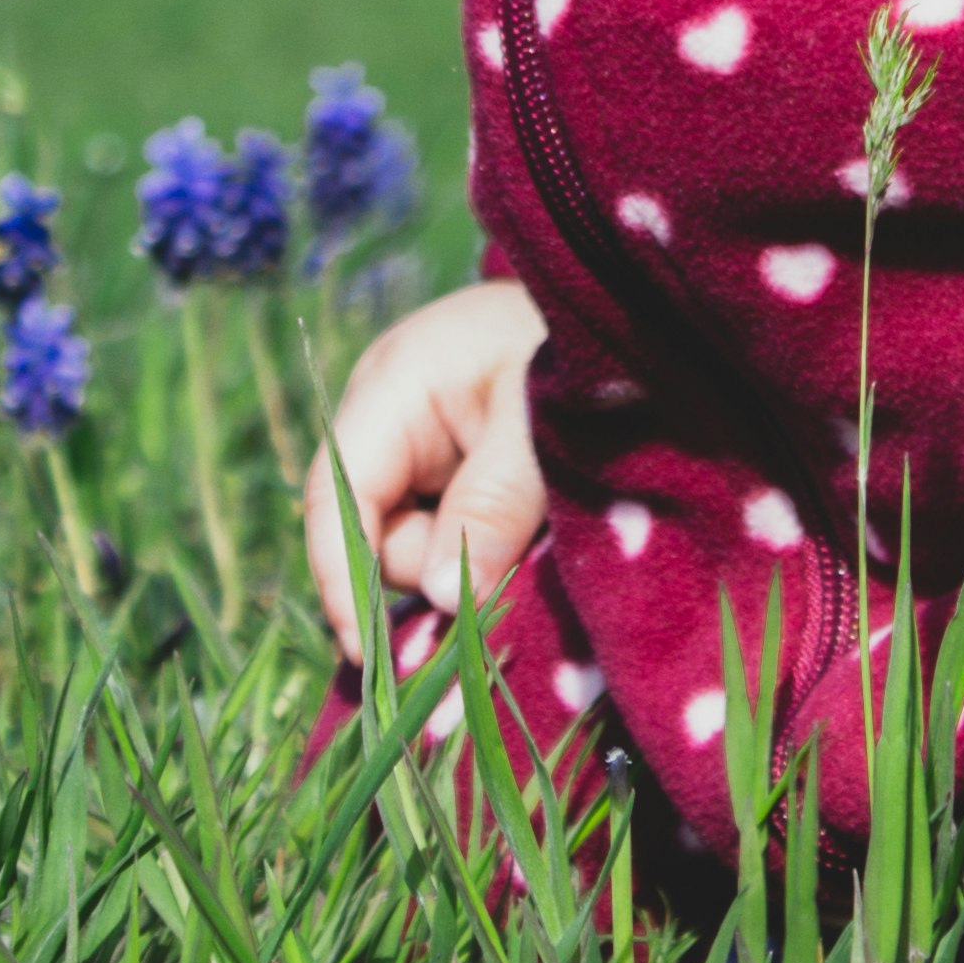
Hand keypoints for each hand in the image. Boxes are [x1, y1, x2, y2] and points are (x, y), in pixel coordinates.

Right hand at [305, 275, 547, 654]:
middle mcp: (385, 412)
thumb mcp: (543, 428)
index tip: (373, 657)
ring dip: (468, 559)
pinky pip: (442, 529)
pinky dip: (480, 547)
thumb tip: (444, 598)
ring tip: (539, 522)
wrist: (627, 305)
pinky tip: (526, 530)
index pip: (336, 497)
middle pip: (372, 531)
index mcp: (393, 383)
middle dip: (433, 567)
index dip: (346, 582)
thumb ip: (494, 506)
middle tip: (519, 554)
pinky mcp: (446, 461)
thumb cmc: (580, 349)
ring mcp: (414, 438)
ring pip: (411, 541)